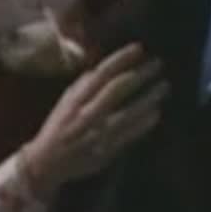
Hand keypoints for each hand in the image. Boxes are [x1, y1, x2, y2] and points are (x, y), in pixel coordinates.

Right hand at [20, 44, 166, 198]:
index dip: (120, 59)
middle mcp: (86, 114)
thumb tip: (101, 67)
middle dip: (139, 74)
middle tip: (158, 63)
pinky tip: (156, 113)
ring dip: (148, 98)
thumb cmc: (58, 129)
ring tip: (164, 86)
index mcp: (75, 100)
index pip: (100, 74)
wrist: (46, 163)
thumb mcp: (65, 103)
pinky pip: (128, 135)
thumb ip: (83, 86)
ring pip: (127, 112)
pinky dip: (143, 124)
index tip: (139, 48)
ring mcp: (97, 133)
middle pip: (117, 89)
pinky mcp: (105, 150)